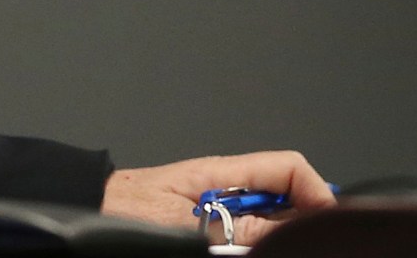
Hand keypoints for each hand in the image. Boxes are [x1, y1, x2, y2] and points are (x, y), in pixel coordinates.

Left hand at [101, 151, 332, 244]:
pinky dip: (252, 245)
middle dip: (299, 225)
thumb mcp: (183, 222)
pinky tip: (240, 251)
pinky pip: (245, 238)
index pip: (289, 167)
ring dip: (274, 239)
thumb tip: (279, 234)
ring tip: (254, 247)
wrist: (88, 211)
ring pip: (270, 226)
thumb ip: (233, 228)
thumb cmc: (121, 207)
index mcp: (224, 173)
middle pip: (288, 201)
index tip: (328, 225)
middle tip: (298, 245)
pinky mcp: (209, 232)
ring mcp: (220, 212)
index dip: (317, 192)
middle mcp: (227, 189)